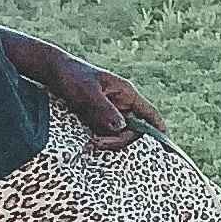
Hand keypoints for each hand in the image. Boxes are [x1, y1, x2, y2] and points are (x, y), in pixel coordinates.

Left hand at [34, 48, 165, 149]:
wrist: (52, 70)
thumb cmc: (71, 75)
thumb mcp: (87, 91)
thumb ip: (104, 109)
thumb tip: (121, 127)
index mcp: (126, 94)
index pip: (150, 115)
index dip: (160, 132)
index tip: (168, 151)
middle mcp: (122, 103)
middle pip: (133, 130)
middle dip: (119, 140)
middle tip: (98, 142)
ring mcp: (110, 111)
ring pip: (118, 134)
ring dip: (107, 140)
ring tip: (90, 139)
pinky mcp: (97, 117)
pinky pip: (105, 132)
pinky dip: (99, 137)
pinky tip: (86, 135)